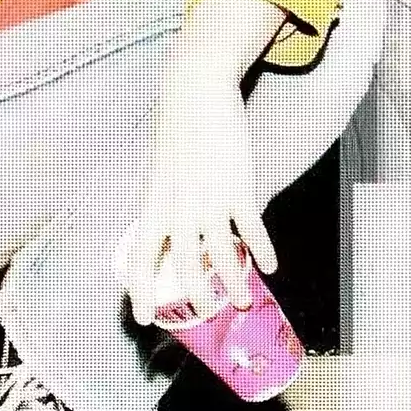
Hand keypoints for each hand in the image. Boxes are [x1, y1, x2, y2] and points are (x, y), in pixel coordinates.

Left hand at [120, 76, 277, 322]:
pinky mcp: (237, 188)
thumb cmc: (175, 128)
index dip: (141, 292)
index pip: (140, 259)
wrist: (195, 93)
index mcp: (153, 205)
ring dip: (233, 284)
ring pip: (220, 256)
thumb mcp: (158, 170)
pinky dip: (262, 251)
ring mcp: (208, 200)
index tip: (144, 317)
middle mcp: (177, 209)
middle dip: (197, 298)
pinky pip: (251, 230)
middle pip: (184, 268)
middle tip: (208, 313)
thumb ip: (162, 201)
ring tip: (241, 301)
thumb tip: (166, 228)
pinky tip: (270, 265)